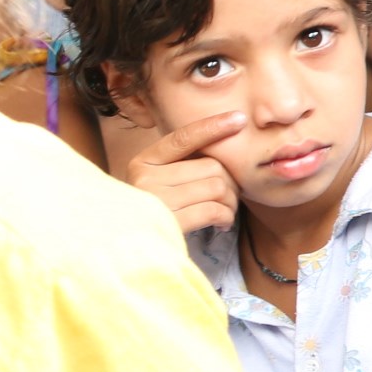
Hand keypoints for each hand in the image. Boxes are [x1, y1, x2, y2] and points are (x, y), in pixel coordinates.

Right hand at [125, 109, 245, 232]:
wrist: (132, 252)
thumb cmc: (160, 215)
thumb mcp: (162, 183)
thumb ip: (183, 164)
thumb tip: (225, 139)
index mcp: (143, 162)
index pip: (183, 138)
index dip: (213, 127)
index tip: (239, 119)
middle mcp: (144, 177)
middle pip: (211, 167)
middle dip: (231, 184)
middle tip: (230, 199)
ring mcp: (154, 200)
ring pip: (216, 187)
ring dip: (230, 203)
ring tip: (225, 213)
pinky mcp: (168, 223)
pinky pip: (212, 209)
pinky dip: (225, 217)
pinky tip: (221, 224)